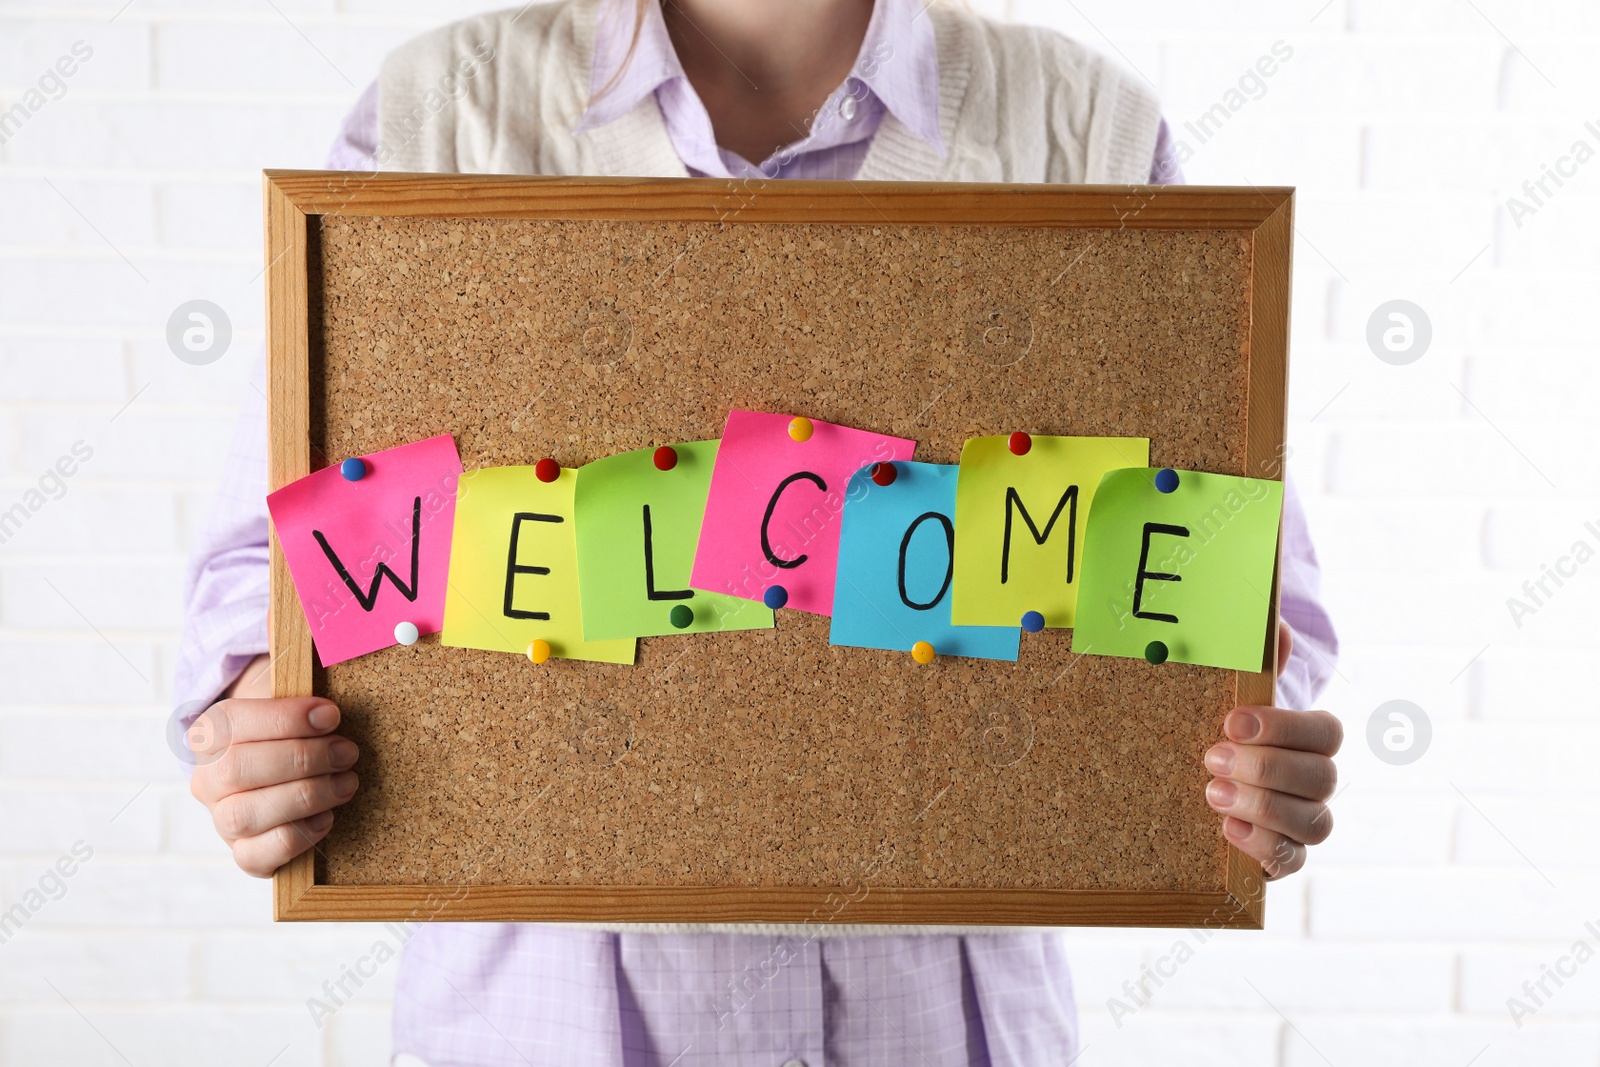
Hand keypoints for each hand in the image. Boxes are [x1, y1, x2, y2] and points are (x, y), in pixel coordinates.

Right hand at [187, 654, 359, 876]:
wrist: (293, 766)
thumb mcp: (296, 682)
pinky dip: (296, 838)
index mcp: (213, 730)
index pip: (234, 722)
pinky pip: (256, 858)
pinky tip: (328, 817)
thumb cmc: (298, 722)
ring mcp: (223, 819)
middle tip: (348, 751)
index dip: (285, 718)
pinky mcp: (245, 854)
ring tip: (348, 782)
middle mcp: (208, 777)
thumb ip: (299, 648)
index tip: (332, 714)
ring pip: (244, 814)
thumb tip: (309, 597)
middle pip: (238, 771)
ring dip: (305, 796)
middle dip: (302, 760)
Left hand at [1203, 622, 1340, 879]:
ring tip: (1213, 793)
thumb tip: (1275, 628)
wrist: (1204, 781)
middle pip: (1322, 777)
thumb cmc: (1223, 733)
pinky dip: (1264, 847)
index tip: (1233, 721)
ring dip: (1263, 806)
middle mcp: (1316, 782)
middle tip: (1212, 758)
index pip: (1326, 732)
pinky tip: (1228, 830)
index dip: (1285, 727)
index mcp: (1310, 739)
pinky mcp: (1284, 857)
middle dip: (1266, 767)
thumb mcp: (1230, 697)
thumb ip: (1254, 666)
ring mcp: (1304, 822)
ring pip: (1314, 822)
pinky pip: (1293, 861)